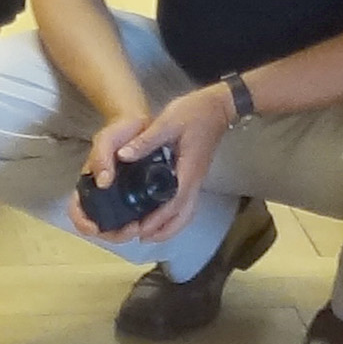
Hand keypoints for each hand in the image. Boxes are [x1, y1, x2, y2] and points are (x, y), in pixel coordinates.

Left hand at [71, 89, 229, 245]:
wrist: (219, 106)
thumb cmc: (195, 112)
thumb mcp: (167, 121)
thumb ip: (146, 140)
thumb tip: (123, 156)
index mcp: (188, 170)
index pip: (175, 203)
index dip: (158, 220)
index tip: (141, 230)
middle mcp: (195, 179)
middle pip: (184, 216)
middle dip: (164, 231)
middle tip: (141, 238)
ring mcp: (197, 179)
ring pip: (187, 212)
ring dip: (170, 226)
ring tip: (149, 233)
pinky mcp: (195, 175)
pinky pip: (186, 203)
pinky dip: (174, 215)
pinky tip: (160, 214)